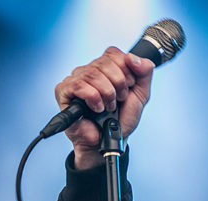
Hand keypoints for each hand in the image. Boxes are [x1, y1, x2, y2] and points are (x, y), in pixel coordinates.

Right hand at [54, 47, 154, 169]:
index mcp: (106, 69)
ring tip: (109, 107)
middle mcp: (89, 71)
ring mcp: (75, 79)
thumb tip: (135, 58)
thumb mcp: (140, 95)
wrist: (110, 141)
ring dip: (107, 93)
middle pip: (104, 61)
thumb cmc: (120, 119)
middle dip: (119, 83)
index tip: (130, 86)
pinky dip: (94, 98)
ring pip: (93, 73)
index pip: (113, 53)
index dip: (125, 68)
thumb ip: (144, 74)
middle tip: (120, 99)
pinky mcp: (64, 91)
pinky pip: (80, 85)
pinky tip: (98, 108)